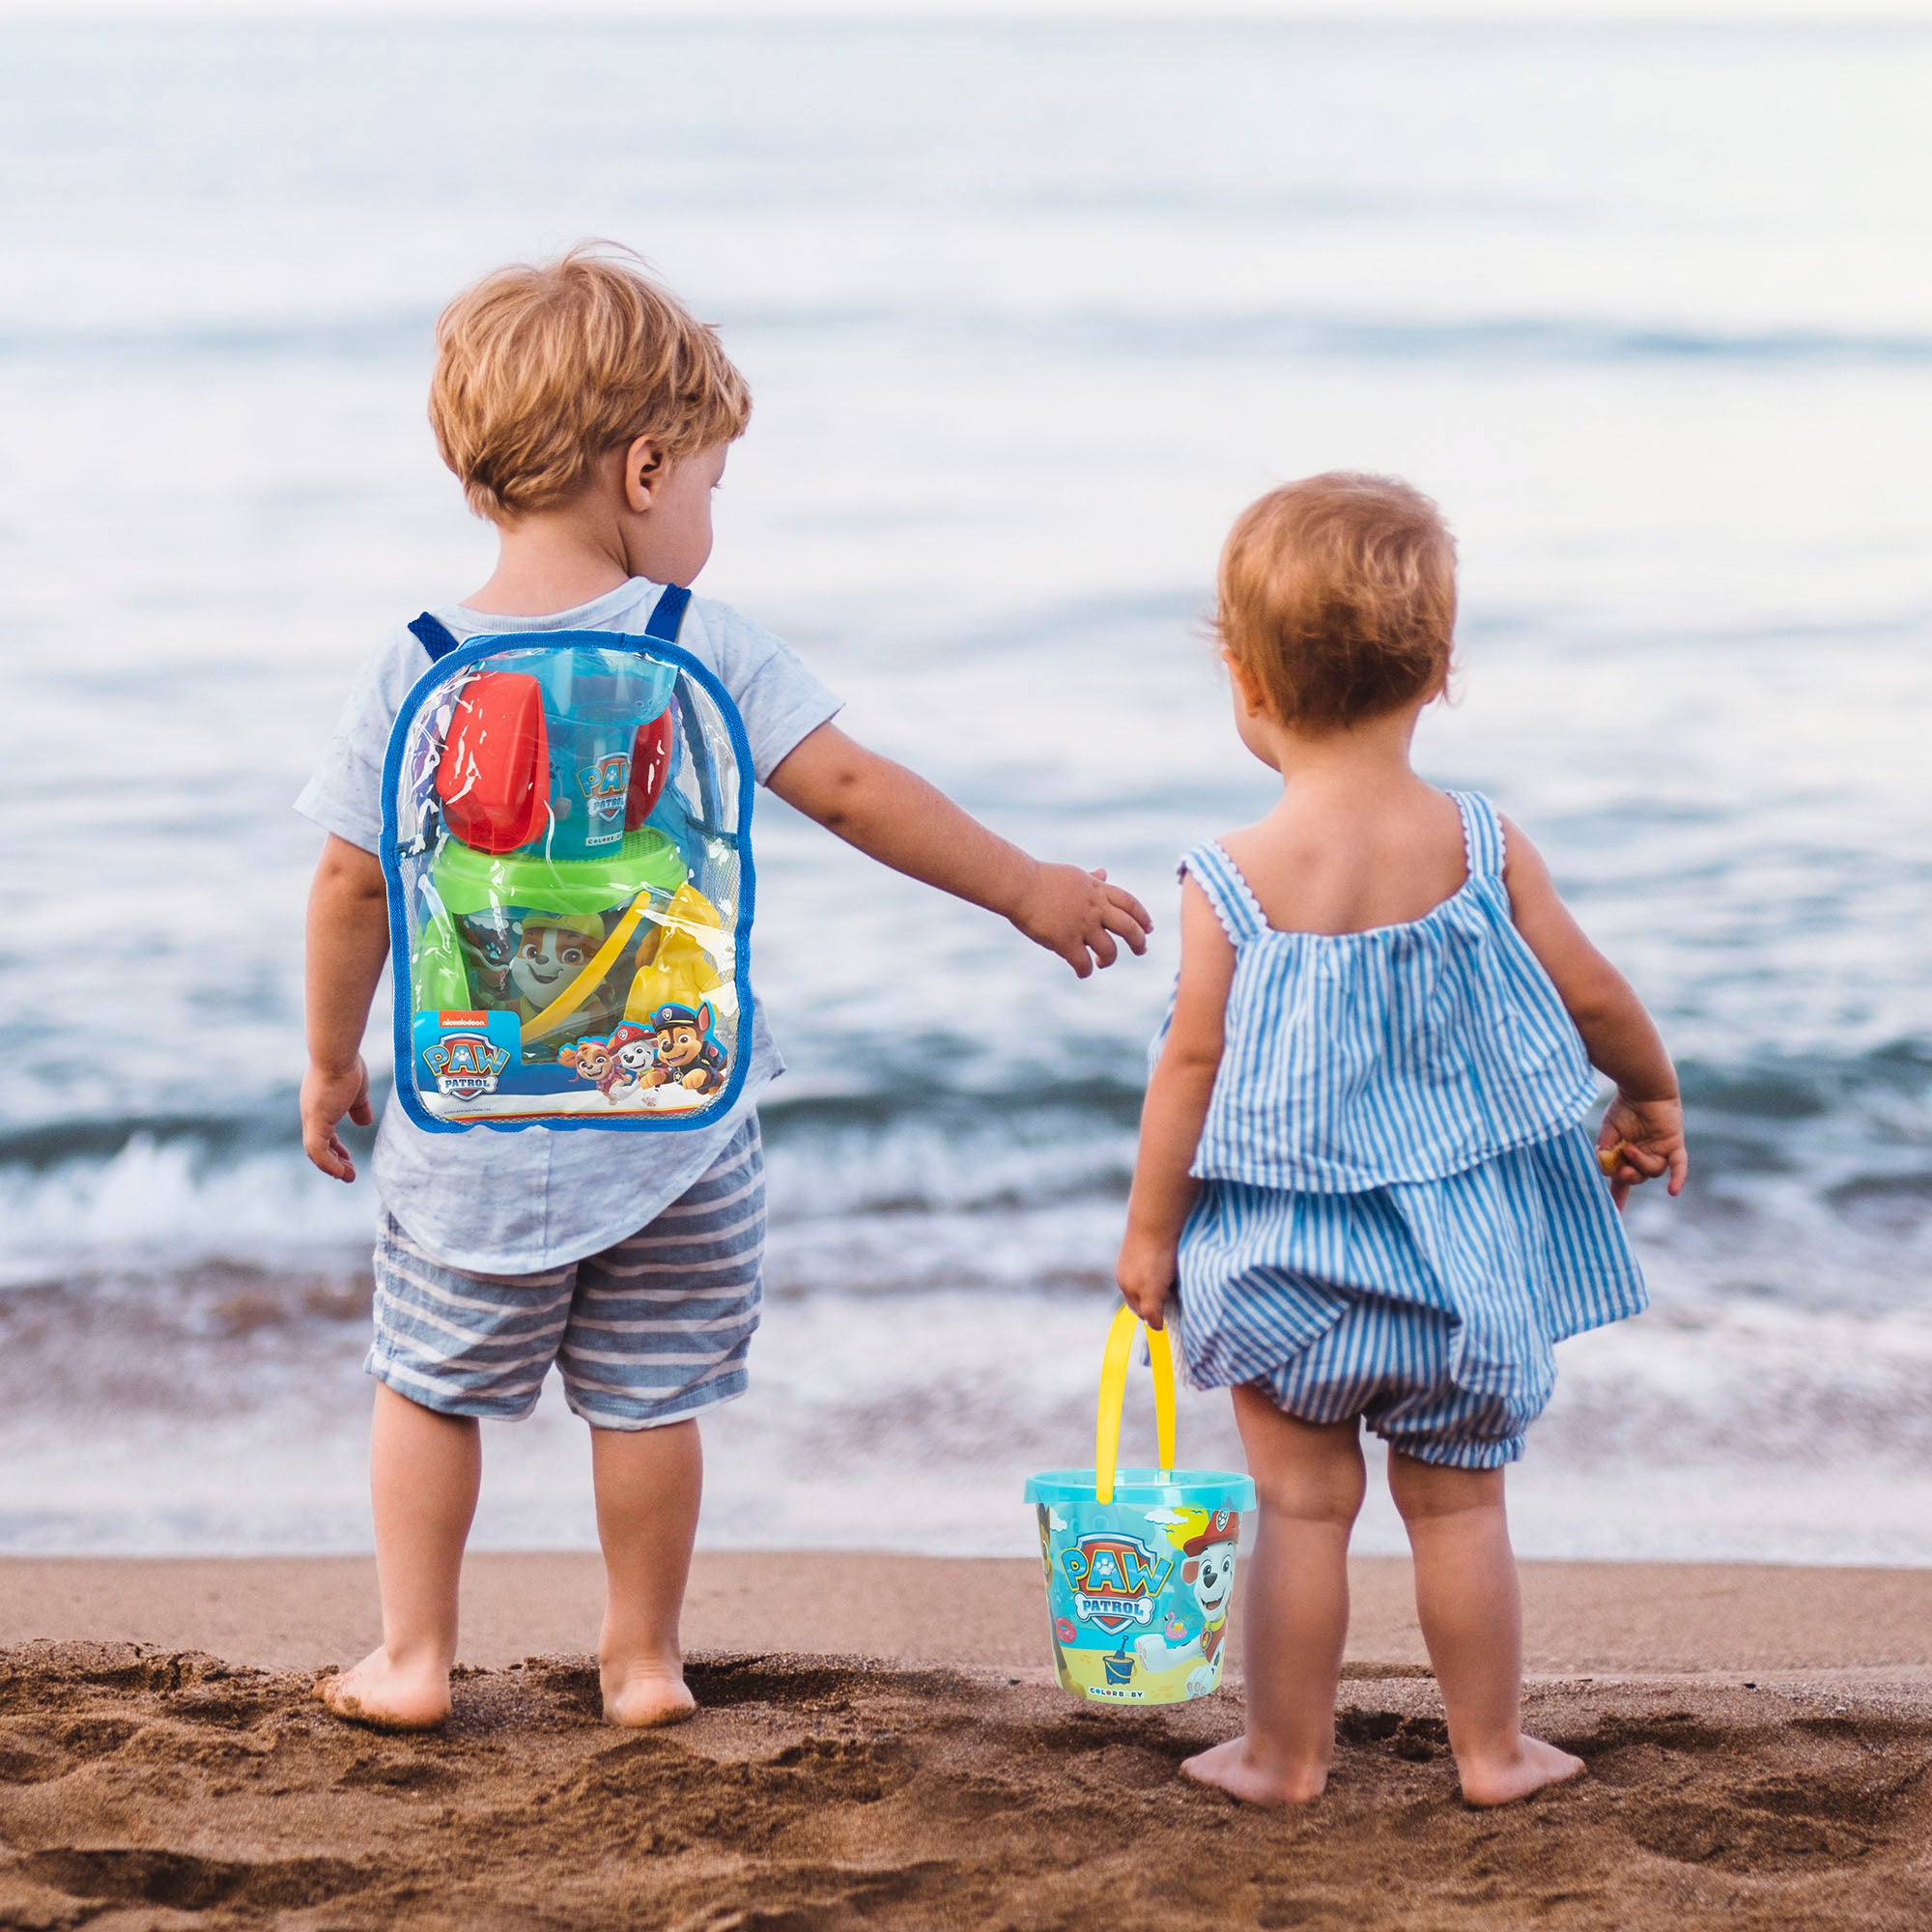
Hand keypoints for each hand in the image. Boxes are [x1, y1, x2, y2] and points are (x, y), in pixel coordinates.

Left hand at [301, 1056, 373, 1182]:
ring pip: (315, 1152)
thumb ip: (359, 1108)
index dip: (335, 1150)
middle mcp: (311, 1115)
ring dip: (331, 1167)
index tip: (348, 1160)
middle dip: (333, 1162)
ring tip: (347, 1176)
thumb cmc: (347, 1066)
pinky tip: (340, 1171)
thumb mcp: (357, 1093)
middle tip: (348, 1174)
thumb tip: (365, 1123)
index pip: (324, 1135)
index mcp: (320, 1108)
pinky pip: (317, 1151)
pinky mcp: (316, 1121)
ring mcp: (312, 1118)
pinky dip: (327, 1164)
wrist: (337, 1054)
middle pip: (318, 1147)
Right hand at [1011, 862, 1150, 977]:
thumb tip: (1104, 873)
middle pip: (1129, 928)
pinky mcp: (1065, 941)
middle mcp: (1094, 907)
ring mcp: (1081, 925)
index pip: (1130, 903)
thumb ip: (1092, 879)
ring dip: (1109, 959)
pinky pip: (1083, 963)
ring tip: (1103, 962)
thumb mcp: (1073, 875)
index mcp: (1097, 890)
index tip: (1148, 928)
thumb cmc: (1041, 879)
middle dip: (1139, 942)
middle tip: (1141, 950)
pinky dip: (1085, 971)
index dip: (1142, 917)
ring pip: (1109, 950)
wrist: (1019, 885)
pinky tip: (1082, 972)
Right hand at [1116, 1232, 1175, 1328]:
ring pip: (1154, 1279)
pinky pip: (1160, 1262)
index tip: (1171, 1312)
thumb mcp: (1151, 1294)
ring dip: (1166, 1283)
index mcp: (1125, 1285)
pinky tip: (1177, 1262)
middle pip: (1147, 1295)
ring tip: (1178, 1279)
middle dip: (1161, 1299)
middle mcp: (1128, 1272)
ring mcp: (1137, 1256)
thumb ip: (1151, 1313)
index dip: (1156, 1314)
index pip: (1141, 1311)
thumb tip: (1156, 1327)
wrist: (1155, 1221)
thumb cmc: (1153, 1259)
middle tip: (1176, 1296)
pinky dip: (1169, 1267)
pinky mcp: (1150, 1242)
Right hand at [1596, 1092, 1687, 1208]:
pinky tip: (1672, 1192)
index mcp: (1629, 1156)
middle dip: (1628, 1176)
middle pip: (1638, 1177)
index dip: (1618, 1195)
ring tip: (1629, 1149)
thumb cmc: (1625, 1106)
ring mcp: (1661, 1152)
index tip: (1612, 1211)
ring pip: (1653, 1170)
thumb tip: (1604, 1169)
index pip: (1622, 1181)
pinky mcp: (1674, 1145)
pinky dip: (1677, 1178)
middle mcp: (1646, 1157)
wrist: (1643, 1087)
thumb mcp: (1609, 1131)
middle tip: (1619, 1170)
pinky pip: (1679, 1165)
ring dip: (1640, 1164)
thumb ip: (1606, 1150)